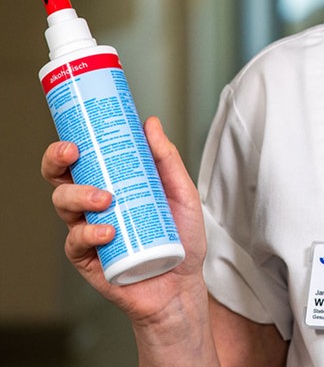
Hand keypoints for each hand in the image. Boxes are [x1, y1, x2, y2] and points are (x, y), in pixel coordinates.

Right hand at [41, 117, 207, 325]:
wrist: (184, 283)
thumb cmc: (181, 236)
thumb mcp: (182, 191)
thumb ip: (166, 159)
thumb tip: (151, 124)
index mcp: (113, 183)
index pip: (82, 159)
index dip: (69, 144)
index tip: (77, 135)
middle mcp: (94, 205)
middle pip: (61, 178)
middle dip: (57, 161)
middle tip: (74, 154)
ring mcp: (89, 230)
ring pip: (63, 204)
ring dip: (79, 195)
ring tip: (105, 198)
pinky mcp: (89, 259)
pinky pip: (76, 242)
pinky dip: (90, 233)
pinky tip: (108, 231)